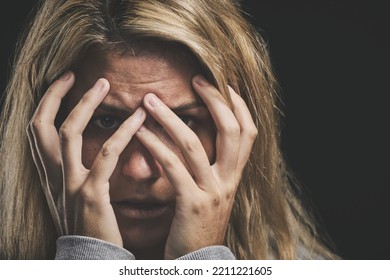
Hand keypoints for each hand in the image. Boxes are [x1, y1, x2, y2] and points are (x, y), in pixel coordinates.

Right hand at [27, 71, 145, 245]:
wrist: (90, 259)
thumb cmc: (87, 225)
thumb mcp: (71, 196)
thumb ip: (71, 171)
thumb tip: (80, 148)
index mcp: (49, 175)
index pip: (37, 131)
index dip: (47, 102)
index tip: (65, 81)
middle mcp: (53, 177)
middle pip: (42, 125)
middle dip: (57, 96)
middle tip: (80, 75)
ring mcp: (70, 185)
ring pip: (70, 133)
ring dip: (86, 104)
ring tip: (106, 85)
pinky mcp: (91, 195)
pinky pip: (106, 155)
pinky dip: (123, 132)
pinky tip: (139, 119)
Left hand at [136, 75, 257, 258]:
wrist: (198, 262)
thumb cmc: (200, 224)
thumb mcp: (213, 194)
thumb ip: (211, 168)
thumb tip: (199, 139)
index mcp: (235, 176)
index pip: (248, 132)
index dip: (240, 105)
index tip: (225, 84)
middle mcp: (229, 180)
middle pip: (231, 130)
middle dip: (215, 100)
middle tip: (196, 79)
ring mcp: (212, 192)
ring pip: (194, 144)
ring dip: (170, 118)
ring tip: (149, 101)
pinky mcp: (192, 204)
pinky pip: (173, 167)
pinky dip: (155, 146)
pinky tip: (139, 133)